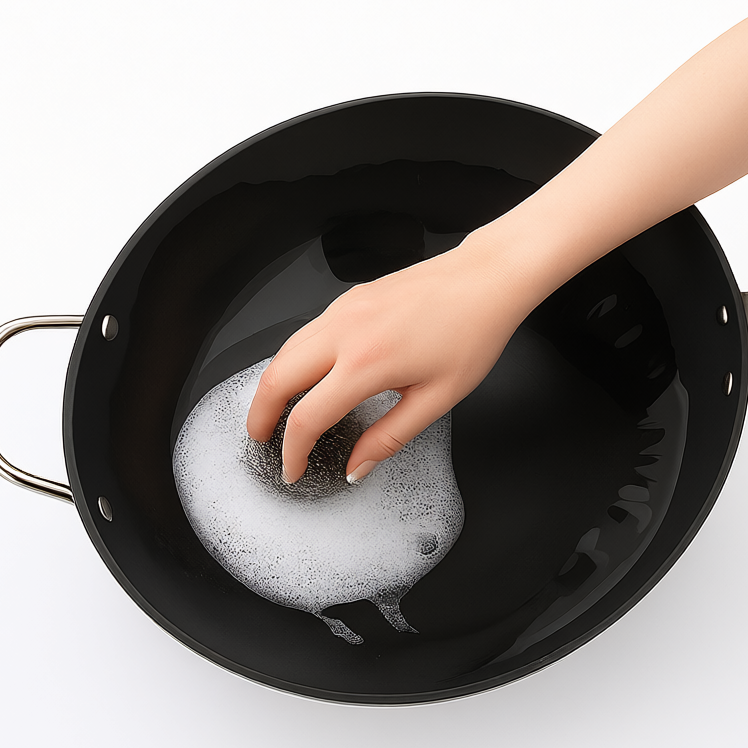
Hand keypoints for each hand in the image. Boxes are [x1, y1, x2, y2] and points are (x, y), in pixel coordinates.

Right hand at [245, 236, 528, 482]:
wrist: (487, 279)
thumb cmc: (472, 332)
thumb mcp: (437, 399)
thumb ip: (389, 438)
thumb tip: (357, 467)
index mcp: (367, 363)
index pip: (307, 418)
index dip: (293, 452)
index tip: (294, 469)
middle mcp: (345, 331)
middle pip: (276, 378)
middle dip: (260, 417)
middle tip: (261, 441)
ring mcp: (344, 309)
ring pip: (285, 351)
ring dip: (273, 385)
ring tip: (278, 413)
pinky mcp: (349, 298)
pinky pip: (305, 332)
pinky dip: (292, 359)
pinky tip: (306, 376)